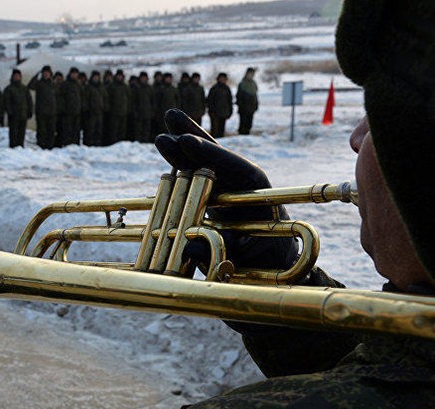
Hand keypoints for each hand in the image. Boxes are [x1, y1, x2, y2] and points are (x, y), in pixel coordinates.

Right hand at [155, 109, 297, 269]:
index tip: (186, 141)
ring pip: (204, 163)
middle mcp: (244, 187)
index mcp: (260, 195)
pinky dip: (182, 164)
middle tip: (170, 115)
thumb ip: (219, 250)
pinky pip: (197, 176)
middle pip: (218, 156)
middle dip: (193, 135)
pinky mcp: (216, 197)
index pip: (235, 168)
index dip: (210, 154)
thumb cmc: (265, 261)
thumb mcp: (245, 259)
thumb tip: (188, 244)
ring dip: (183, 146)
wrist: (273, 266)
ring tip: (162, 131)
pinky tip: (167, 152)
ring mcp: (229, 189)